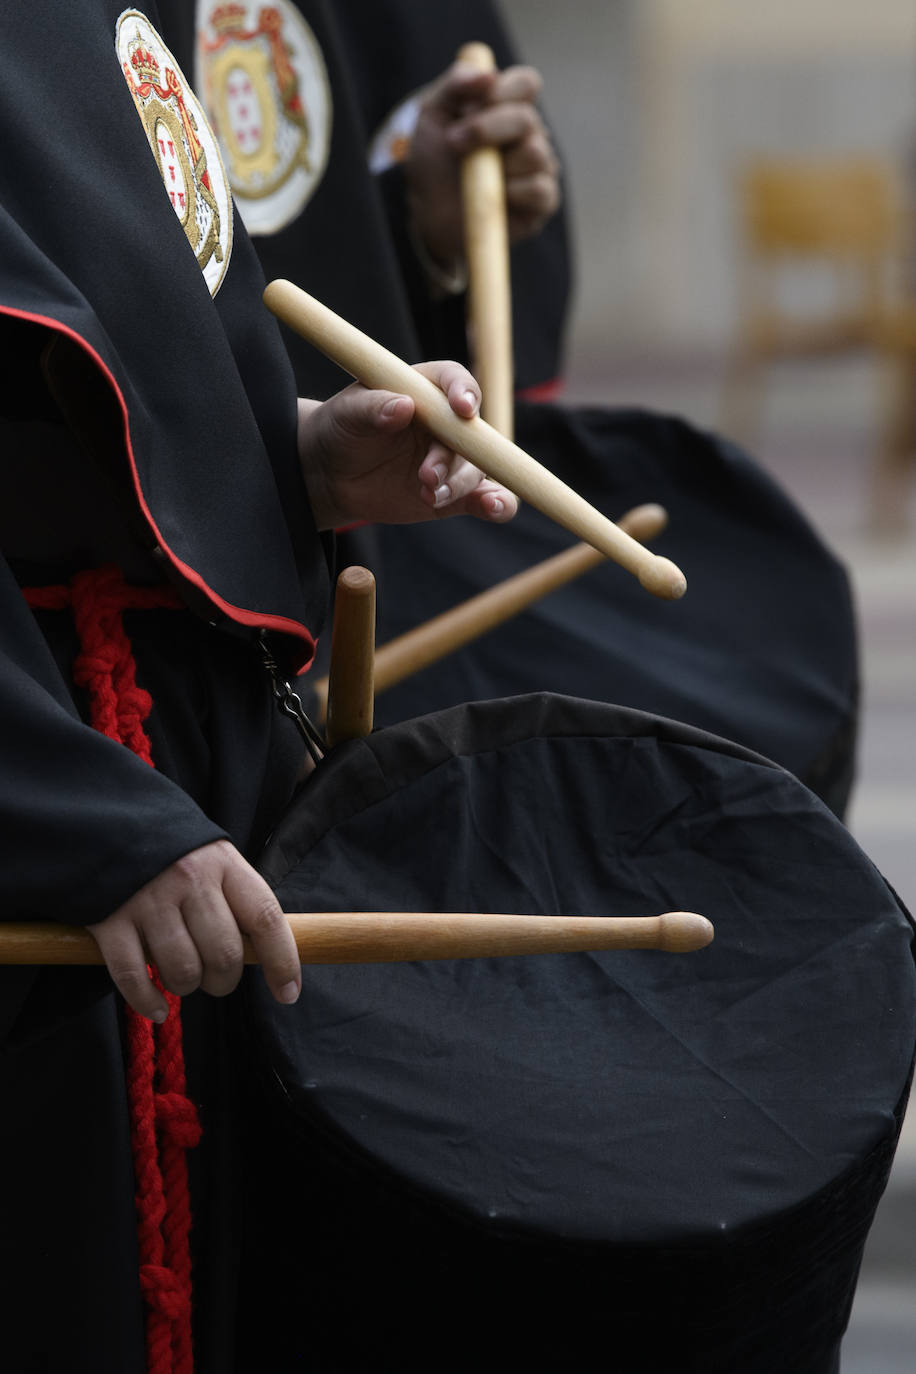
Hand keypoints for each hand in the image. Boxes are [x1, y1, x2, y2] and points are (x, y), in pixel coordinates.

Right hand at [86, 840, 300, 1019]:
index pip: (265, 918)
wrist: (107, 823)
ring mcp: (147, 900)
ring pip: (182, 970)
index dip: (282, 961)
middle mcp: (189, 879)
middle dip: (224, 981)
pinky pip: (134, 977)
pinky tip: (156, 1006)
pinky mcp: (109, 920)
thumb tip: (264, 955)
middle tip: (215, 978)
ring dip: (186, 987)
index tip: (288, 994)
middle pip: (224, 954)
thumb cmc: (174, 853)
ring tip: (181, 976)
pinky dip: (147, 1001)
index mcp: (223, 864)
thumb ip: (237, 900)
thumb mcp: (215, 860)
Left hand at [297, 361, 517, 528]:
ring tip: (429, 496)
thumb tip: (402, 406)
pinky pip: (485, 498)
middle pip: (471, 432)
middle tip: (426, 476)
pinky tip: (493, 507)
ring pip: (477, 469)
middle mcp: (446, 422)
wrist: (332, 475)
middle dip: (453, 456)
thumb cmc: (341, 429)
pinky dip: (496, 503)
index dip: (464, 392)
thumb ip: (373, 408)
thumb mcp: (347, 413)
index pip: (455, 381)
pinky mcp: (453, 493)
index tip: (462, 409)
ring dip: (459, 484)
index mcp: (425, 390)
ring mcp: (452, 459)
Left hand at [406, 59, 560, 276]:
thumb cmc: (433, 160)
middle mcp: (530, 133)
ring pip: (535, 153)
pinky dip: (513, 192)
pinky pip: (540, 189)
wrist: (428, 211)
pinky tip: (495, 197)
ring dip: (496, 166)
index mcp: (509, 106)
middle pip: (527, 118)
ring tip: (474, 179)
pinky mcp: (542, 201)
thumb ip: (455, 84)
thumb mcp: (432, 114)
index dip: (502, 91)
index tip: (468, 107)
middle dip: (485, 130)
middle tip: (453, 144)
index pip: (526, 83)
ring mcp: (540, 167)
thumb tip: (487, 74)